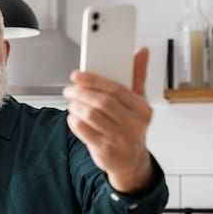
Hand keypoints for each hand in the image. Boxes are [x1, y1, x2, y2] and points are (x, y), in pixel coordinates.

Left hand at [62, 47, 154, 193]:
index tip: (77, 75)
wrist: (131, 162)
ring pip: (91, 115)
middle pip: (102, 102)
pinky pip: (83, 130)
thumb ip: (138, 75)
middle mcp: (133, 124)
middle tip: (70, 89)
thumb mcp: (139, 102)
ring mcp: (120, 139)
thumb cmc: (132, 127)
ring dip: (76, 106)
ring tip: (72, 102)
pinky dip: (74, 121)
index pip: (117, 89)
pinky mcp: (105, 150)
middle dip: (81, 92)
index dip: (94, 80)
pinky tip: (74, 117)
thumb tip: (141, 51)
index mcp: (142, 109)